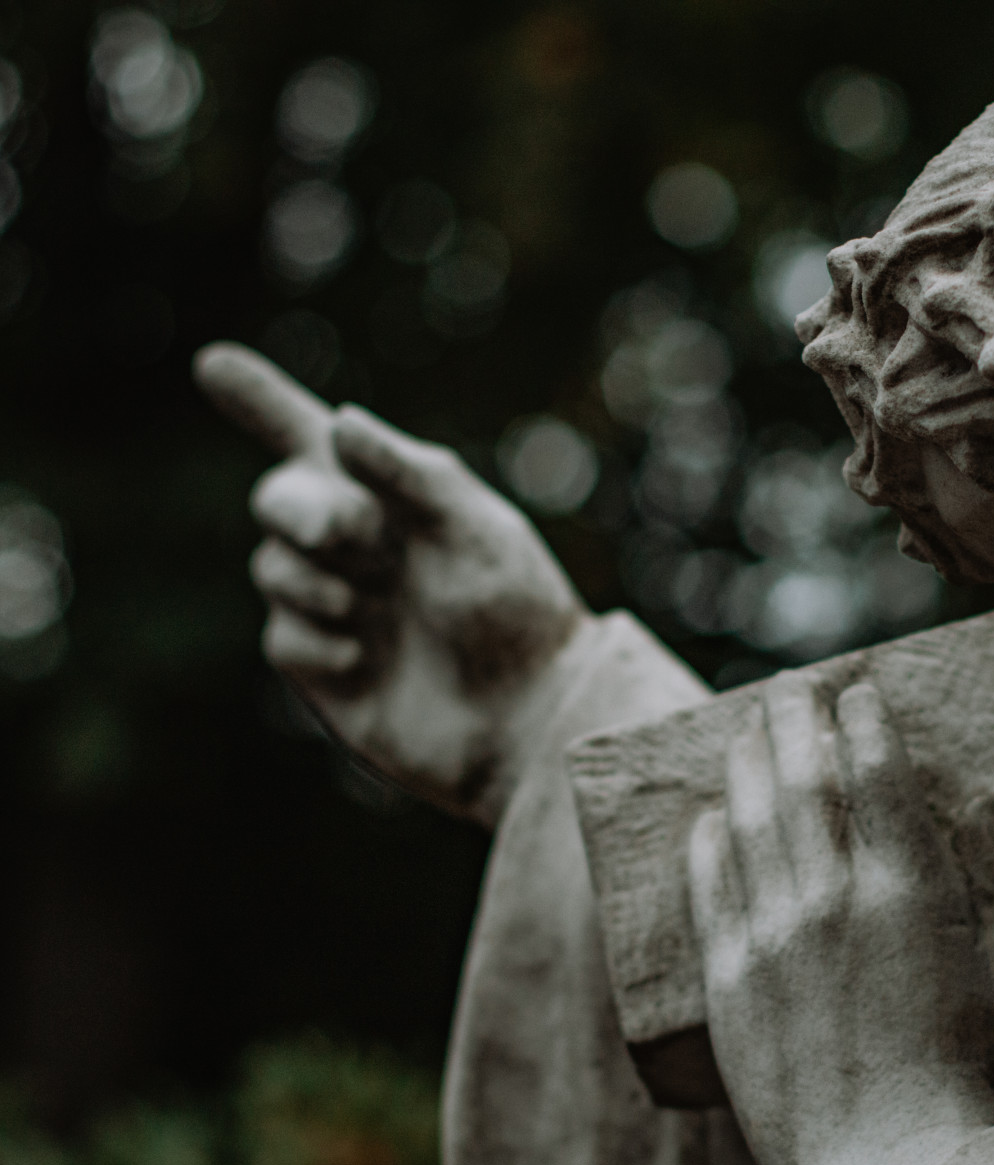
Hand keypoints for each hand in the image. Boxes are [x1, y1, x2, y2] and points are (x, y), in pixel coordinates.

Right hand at [195, 344, 588, 824]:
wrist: (529, 720)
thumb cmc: (518, 618)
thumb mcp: (475, 532)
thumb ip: (407, 476)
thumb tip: (340, 423)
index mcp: (397, 497)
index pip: (314, 438)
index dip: (259, 400)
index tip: (211, 362)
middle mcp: (359, 545)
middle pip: (279, 499)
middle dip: (303, 510)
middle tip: (346, 535)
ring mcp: (337, 604)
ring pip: (273, 568)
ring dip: (320, 582)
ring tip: (380, 610)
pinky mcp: (323, 666)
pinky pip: (283, 636)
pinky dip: (321, 643)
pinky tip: (367, 661)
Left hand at [691, 673, 993, 1164]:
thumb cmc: (982, 1079)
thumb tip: (973, 811)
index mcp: (913, 887)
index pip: (876, 768)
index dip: (864, 718)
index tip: (859, 689)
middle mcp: (834, 898)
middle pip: (803, 777)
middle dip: (795, 719)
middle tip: (791, 687)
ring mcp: (773, 939)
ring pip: (748, 820)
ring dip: (746, 763)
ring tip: (747, 730)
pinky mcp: (730, 985)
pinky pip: (707, 888)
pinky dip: (708, 840)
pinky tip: (710, 817)